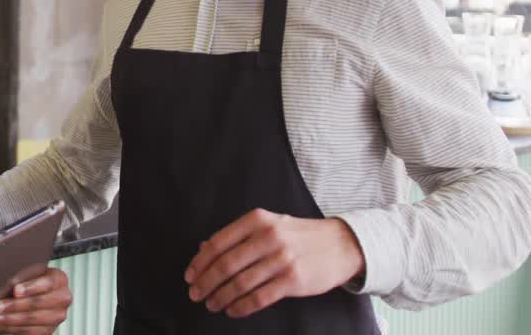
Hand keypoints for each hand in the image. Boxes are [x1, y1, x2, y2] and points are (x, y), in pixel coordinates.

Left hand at [0, 267, 71, 333]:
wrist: (37, 292)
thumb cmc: (30, 279)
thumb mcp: (26, 273)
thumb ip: (16, 280)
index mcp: (60, 279)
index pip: (47, 283)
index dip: (31, 288)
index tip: (15, 290)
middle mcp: (63, 299)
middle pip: (38, 304)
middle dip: (14, 306)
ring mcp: (57, 317)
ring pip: (31, 321)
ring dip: (7, 320)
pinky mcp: (48, 331)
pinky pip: (27, 332)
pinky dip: (8, 328)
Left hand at [184, 210, 363, 317]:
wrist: (341, 244)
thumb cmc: (299, 235)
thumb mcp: (269, 224)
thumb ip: (238, 235)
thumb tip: (204, 248)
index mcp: (257, 220)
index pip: (219, 243)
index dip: (200, 262)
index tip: (189, 276)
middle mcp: (268, 237)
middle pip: (226, 264)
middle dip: (205, 282)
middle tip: (195, 294)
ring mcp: (281, 259)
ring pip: (240, 283)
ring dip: (220, 297)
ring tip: (211, 304)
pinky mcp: (293, 280)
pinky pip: (259, 297)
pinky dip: (241, 306)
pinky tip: (232, 310)